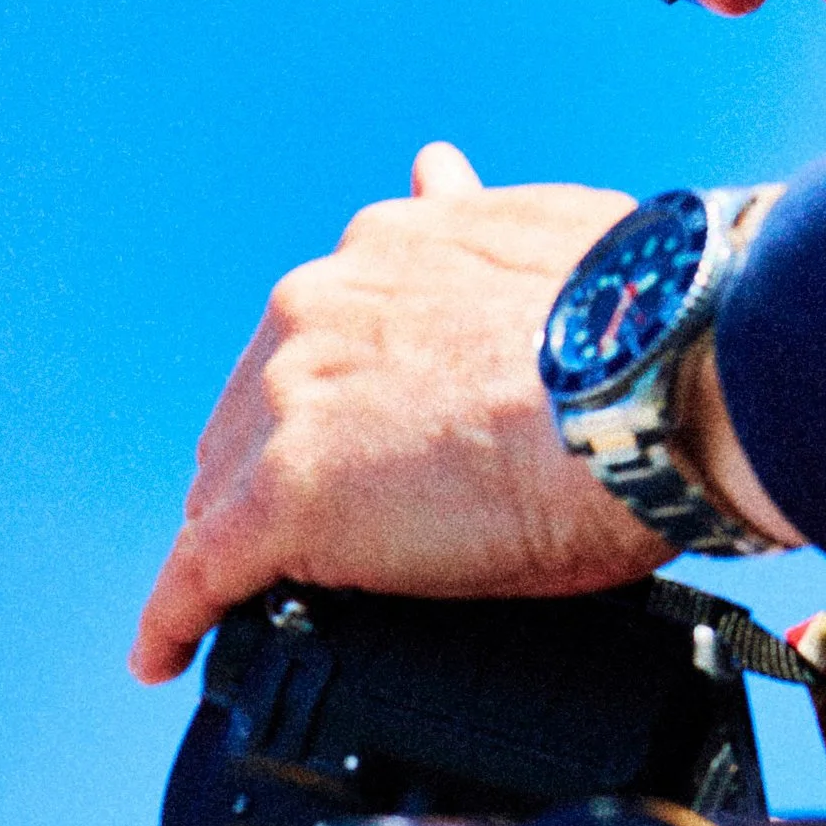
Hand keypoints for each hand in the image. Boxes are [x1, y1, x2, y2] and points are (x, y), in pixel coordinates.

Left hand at [130, 143, 659, 684]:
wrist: (660, 378)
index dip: (320, 397)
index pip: (315, 337)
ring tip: (239, 600)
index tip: (346, 433)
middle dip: (265, 465)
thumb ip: (468, 216)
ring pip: (223, 487)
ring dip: (228, 538)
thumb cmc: (639, 321)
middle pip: (252, 410)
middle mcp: (313, 312)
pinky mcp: (283, 501)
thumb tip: (433, 169)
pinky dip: (176, 616)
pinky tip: (165, 655)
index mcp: (379, 253)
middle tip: (308, 531)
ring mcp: (290, 408)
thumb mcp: (537, 232)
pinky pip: (201, 571)